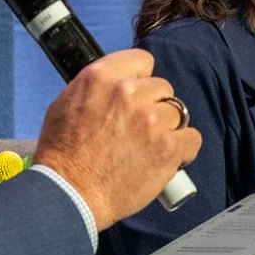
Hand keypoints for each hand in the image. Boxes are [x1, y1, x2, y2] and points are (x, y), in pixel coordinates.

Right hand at [30, 50, 202, 229]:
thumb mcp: (65, 104)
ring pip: (177, 113)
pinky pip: (192, 138)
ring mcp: (151, 120)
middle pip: (163, 88)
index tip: (137, 97)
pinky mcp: (168, 147)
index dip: (141, 81)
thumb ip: (96, 89)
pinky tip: (168, 158)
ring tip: (150, 147)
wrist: (70, 193)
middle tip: (139, 129)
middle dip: (154, 106)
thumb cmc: (62, 154)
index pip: (142, 61)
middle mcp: (129, 93)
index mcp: (102, 77)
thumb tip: (117, 86)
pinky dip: (183, 150)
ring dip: (167, 129)